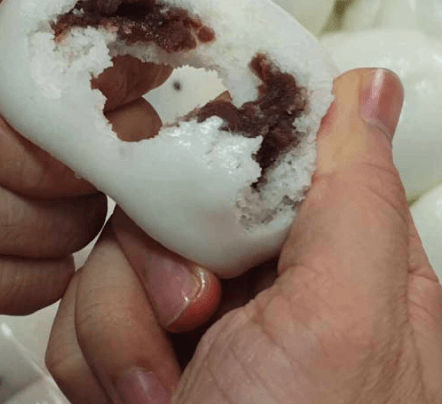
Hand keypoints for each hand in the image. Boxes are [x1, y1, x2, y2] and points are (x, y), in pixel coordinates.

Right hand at [47, 68, 441, 402]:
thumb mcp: (345, 324)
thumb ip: (356, 197)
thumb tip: (370, 87)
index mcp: (335, 257)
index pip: (272, 148)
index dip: (226, 138)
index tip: (189, 150)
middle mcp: (265, 281)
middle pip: (183, 195)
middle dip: (164, 254)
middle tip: (190, 315)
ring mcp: (196, 314)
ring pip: (124, 246)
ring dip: (124, 316)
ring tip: (157, 386)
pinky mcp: (137, 342)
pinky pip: (88, 300)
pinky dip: (96, 351)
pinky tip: (131, 398)